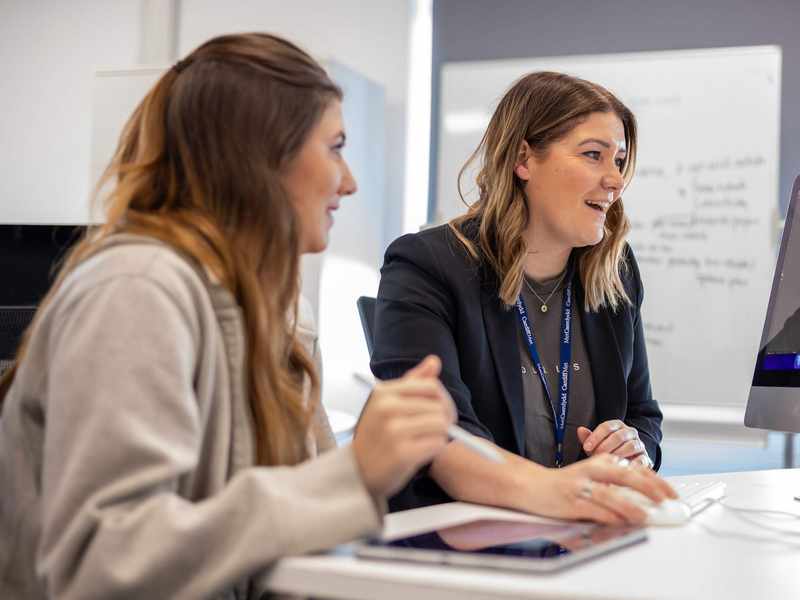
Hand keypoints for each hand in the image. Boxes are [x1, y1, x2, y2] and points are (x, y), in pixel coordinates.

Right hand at [352, 355, 455, 498]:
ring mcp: (394, 431)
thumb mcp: (388, 403)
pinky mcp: (402, 453)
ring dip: (440, 435)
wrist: (357, 471)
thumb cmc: (377, 435)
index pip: (431, 386)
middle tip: (434, 430)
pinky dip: (435, 449)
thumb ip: (413, 381)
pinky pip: (437, 444)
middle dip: (444, 419)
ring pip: (441, 425)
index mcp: (383, 392)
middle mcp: (387, 408)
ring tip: (425, 440)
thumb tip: (434, 361)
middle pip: (439, 407)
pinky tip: (422, 453)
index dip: (442, 399)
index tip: (439, 411)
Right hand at [527, 454, 676, 524]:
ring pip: (611, 494)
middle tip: (665, 501)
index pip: (634, 468)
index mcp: (600, 462)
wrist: (532, 485)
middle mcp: (592, 470)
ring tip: (645, 516)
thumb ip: (614, 485)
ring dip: (630, 506)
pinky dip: (608, 516)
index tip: (671, 493)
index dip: (656, 480)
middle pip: (626, 476)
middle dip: (649, 489)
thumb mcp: (591, 476)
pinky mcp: (571, 501)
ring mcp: (581, 486)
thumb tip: (644, 501)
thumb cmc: (564, 484)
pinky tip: (619, 522)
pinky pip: (593, 509)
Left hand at [577, 420, 651, 466]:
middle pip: (618, 436)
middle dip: (605, 447)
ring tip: (608, 462)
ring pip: (631, 445)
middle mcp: (630, 432)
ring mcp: (639, 444)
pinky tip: (623, 468)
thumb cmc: (607, 452)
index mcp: (618, 426)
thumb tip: (580, 429)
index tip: (586, 447)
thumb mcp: (596, 446)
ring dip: (618, 454)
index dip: (595, 437)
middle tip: (596, 456)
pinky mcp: (646, 458)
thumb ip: (588, 438)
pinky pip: (642, 459)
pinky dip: (633, 464)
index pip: (607, 426)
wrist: (624, 464)